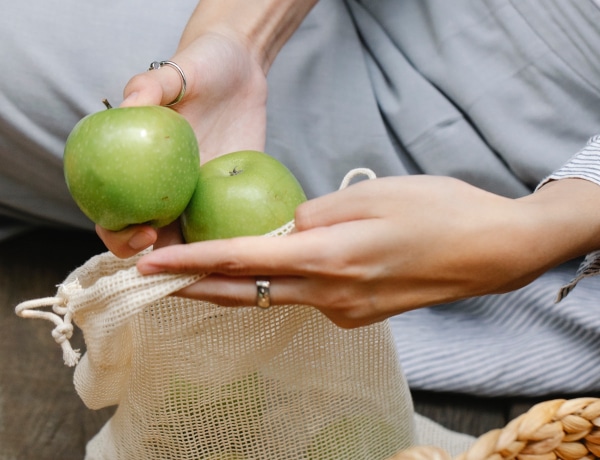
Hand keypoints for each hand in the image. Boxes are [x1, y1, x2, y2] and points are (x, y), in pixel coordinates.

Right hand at [97, 27, 267, 257]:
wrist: (241, 68)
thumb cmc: (204, 65)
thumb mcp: (178, 70)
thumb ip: (151, 87)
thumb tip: (127, 107)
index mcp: (141, 170)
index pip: (115, 213)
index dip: (120, 235)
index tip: (144, 234)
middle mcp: (168, 189)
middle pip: (153, 241)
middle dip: (160, 263)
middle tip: (183, 260)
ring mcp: (202, 195)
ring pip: (193, 241)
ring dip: (199, 262)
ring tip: (219, 269)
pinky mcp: (234, 193)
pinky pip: (231, 224)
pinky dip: (236, 242)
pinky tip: (251, 252)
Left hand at [134, 175, 588, 327]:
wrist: (490, 251)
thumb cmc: (438, 211)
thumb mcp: (370, 194)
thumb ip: (315, 214)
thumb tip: (286, 229)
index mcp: (330, 258)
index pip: (244, 262)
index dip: (192, 265)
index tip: (151, 266)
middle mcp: (331, 295)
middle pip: (249, 293)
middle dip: (197, 287)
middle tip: (153, 280)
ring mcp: (346, 311)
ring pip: (277, 298)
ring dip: (237, 287)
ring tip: (199, 274)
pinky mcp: (359, 316)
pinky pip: (308, 299)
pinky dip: (285, 285)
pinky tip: (281, 268)